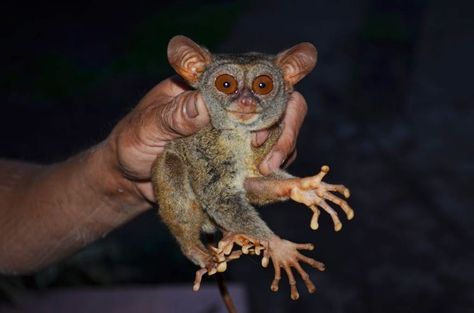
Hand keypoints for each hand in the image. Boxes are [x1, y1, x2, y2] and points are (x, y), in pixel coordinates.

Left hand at [107, 78, 306, 201]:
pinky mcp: (239, 158)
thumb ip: (173, 115)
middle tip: (269, 156)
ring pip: (280, 131)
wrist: (131, 178)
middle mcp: (231, 105)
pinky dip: (272, 170)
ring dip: (282, 149)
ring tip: (265, 171)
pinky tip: (261, 182)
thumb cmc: (133, 142)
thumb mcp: (147, 126)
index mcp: (210, 85)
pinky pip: (268, 159)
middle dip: (286, 126)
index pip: (251, 76)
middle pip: (281, 102)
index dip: (275, 85)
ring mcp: (238, 132)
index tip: (265, 117)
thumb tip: (203, 103)